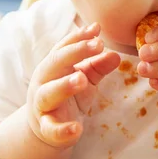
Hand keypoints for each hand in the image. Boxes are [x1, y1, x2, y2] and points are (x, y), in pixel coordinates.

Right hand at [27, 23, 119, 148]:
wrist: (45, 130)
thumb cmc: (66, 97)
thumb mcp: (84, 79)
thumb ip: (98, 66)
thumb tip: (115, 54)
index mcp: (53, 67)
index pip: (64, 47)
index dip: (79, 37)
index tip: (97, 28)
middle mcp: (43, 82)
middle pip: (55, 63)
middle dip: (75, 52)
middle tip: (98, 44)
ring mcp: (42, 105)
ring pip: (48, 93)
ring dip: (64, 85)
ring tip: (82, 79)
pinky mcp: (45, 128)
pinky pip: (51, 128)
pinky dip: (63, 130)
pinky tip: (77, 129)